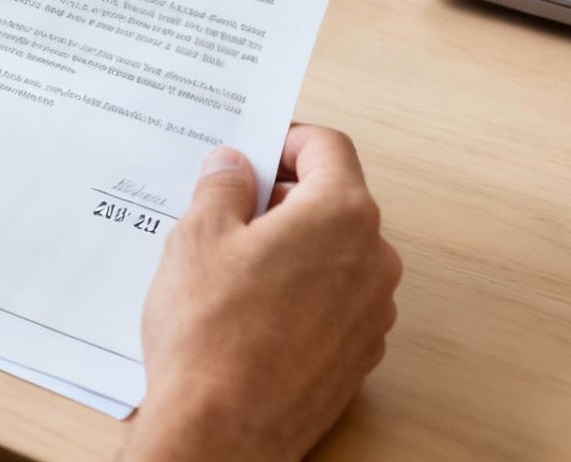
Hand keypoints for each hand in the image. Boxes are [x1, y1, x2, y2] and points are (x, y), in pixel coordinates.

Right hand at [122, 126, 401, 461]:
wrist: (223, 431)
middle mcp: (373, 259)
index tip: (253, 152)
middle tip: (227, 210)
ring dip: (292, 247)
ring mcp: (372, 312)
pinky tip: (251, 312)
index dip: (285, 140)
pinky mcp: (359, 354)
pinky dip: (301, 292)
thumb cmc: (211, 335)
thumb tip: (234, 166)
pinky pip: (334, 301)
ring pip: (335, 253)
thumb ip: (223, 186)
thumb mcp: (198, 236)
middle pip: (334, 200)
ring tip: (232, 269)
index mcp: (341, 215)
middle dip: (283, 197)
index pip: (327, 147)